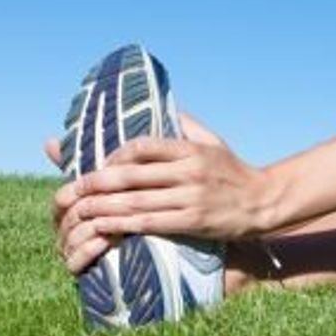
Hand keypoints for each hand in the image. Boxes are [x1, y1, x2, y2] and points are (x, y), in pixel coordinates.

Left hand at [44, 113, 271, 273]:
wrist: (263, 201)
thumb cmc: (233, 170)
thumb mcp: (213, 141)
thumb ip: (186, 124)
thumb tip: (161, 105)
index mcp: (190, 149)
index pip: (143, 146)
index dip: (115, 156)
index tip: (99, 165)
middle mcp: (189, 171)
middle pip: (132, 176)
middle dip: (97, 183)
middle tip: (72, 189)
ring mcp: (191, 198)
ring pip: (137, 202)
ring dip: (104, 207)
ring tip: (80, 211)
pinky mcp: (193, 222)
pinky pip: (151, 224)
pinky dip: (125, 226)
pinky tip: (107, 229)